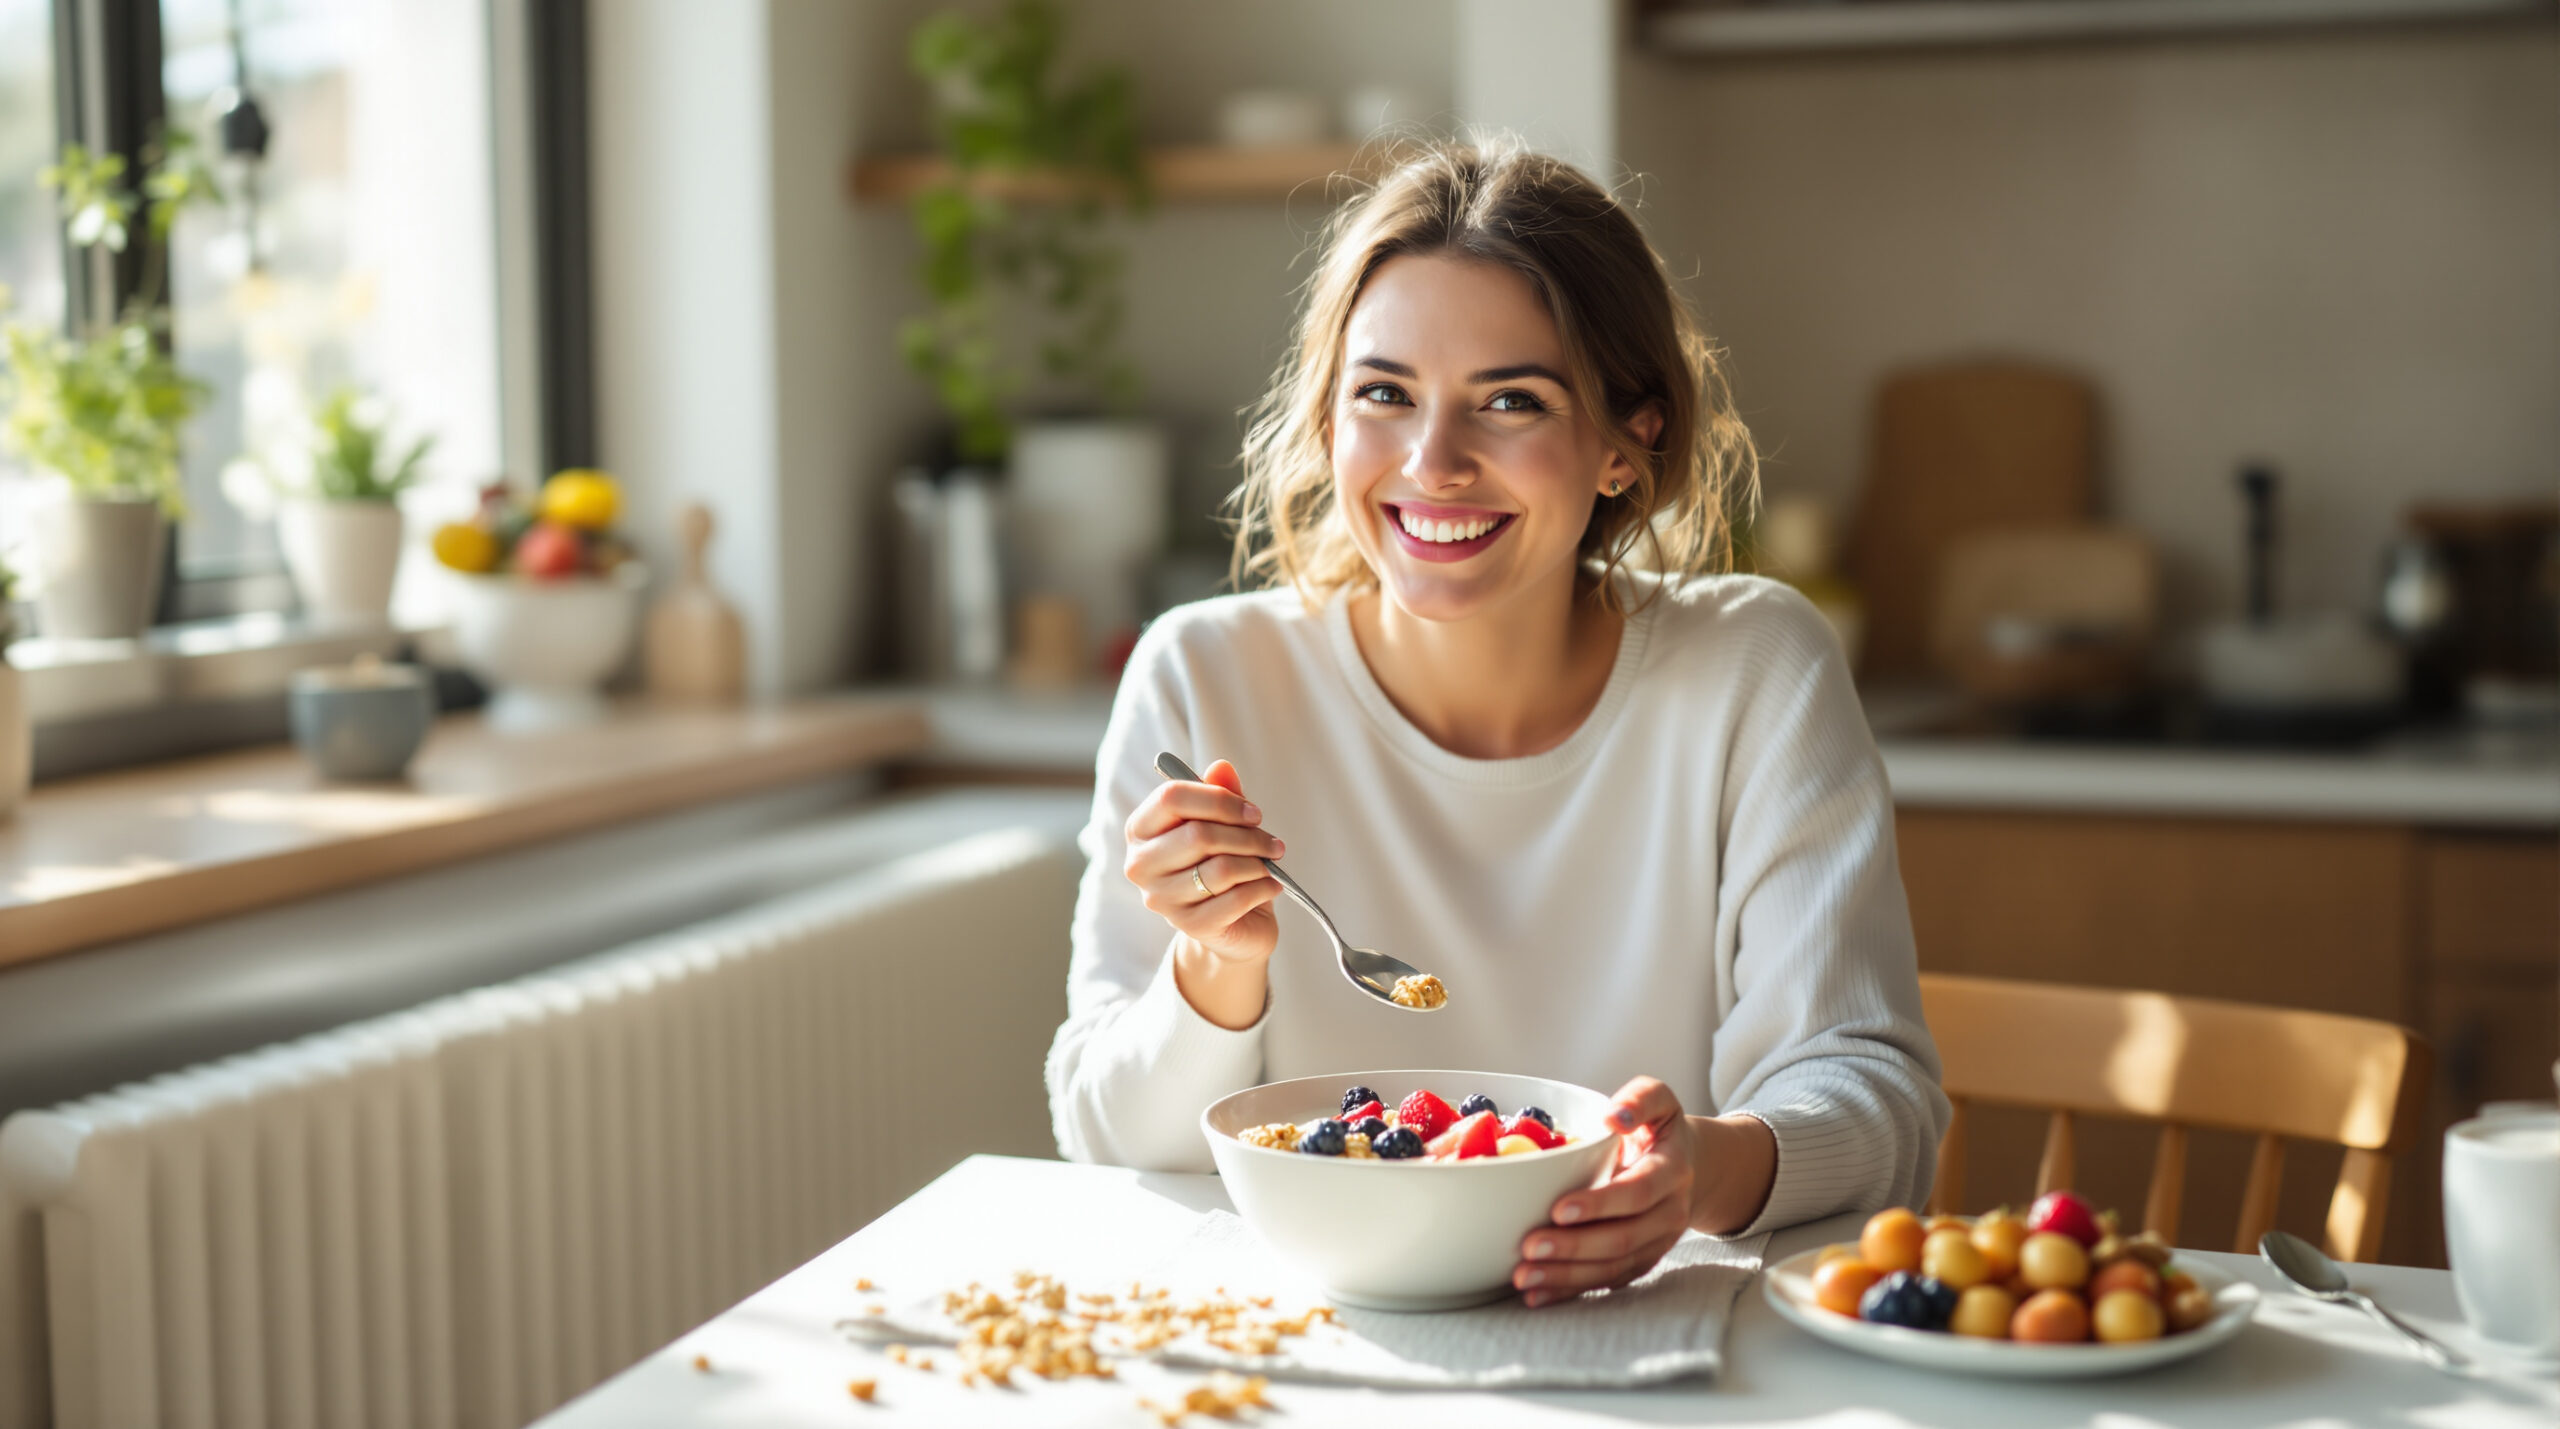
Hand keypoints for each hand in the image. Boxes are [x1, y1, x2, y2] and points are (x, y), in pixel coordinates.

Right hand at [1124, 758, 1285, 965]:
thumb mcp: (1222, 825)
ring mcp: (1161, 899)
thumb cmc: (1220, 864)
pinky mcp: (1189, 926)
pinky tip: (1272, 885)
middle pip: (1199, 835)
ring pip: (1221, 869)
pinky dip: (1262, 888)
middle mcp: (1141, 864)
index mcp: (1141, 829)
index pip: (1171, 797)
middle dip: (1247, 835)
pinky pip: (1235, 900)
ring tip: (1271, 863)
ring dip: (1257, 863)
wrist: (1230, 924)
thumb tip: (1221, 767)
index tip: (1252, 812)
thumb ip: (1219, 795)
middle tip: (1272, 842)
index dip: (1219, 799)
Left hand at [1515, 1077, 1695, 1305]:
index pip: (1639, 1192)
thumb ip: (1640, 1098)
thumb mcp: (1658, 1100)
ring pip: (1614, 1268)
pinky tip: (1537, 1295)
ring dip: (1567, 1276)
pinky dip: (1570, 1291)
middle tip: (1530, 1246)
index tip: (1559, 1208)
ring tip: (1524, 1276)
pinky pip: (1607, 1281)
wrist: (1687, 1166)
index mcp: (1672, 1170)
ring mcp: (1656, 1243)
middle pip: (1623, 1238)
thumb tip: (1613, 1116)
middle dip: (1574, 1247)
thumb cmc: (1657, 1129)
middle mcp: (1669, 1213)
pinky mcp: (1640, 1262)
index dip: (1601, 1203)